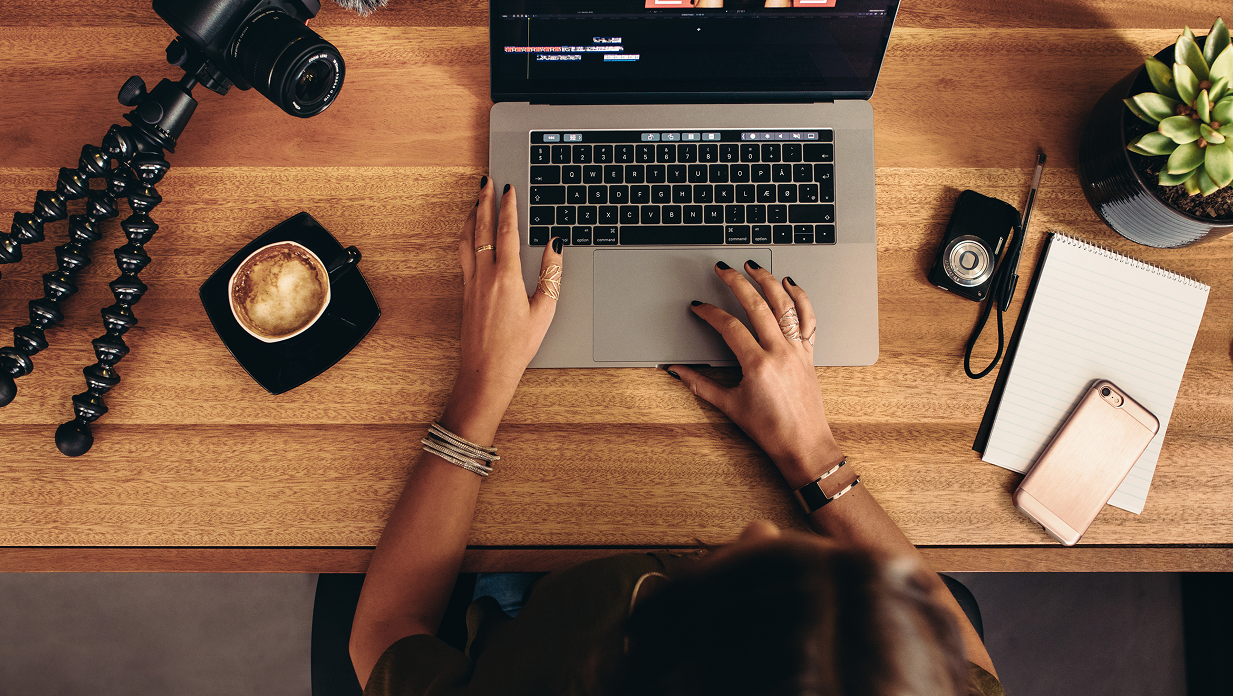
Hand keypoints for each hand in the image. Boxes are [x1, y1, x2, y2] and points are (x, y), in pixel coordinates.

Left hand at [441, 178, 562, 443]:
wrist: (486, 370)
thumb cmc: (517, 346)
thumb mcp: (545, 309)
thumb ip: (551, 273)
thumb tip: (555, 245)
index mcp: (507, 277)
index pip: (506, 232)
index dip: (507, 207)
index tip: (509, 189)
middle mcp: (485, 275)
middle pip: (481, 228)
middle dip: (484, 201)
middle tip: (486, 181)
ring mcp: (471, 282)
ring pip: (467, 239)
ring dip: (472, 215)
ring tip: (476, 200)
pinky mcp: (465, 291)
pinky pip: (463, 253)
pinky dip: (466, 235)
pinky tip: (469, 234)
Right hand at [669, 262, 842, 487]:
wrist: (804, 444)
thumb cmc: (770, 430)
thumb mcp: (729, 406)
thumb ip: (700, 385)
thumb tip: (677, 371)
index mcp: (758, 365)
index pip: (730, 327)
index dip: (710, 313)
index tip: (698, 306)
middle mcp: (780, 352)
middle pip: (758, 306)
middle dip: (737, 283)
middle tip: (723, 269)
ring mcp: (797, 350)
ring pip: (785, 305)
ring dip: (769, 282)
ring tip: (754, 267)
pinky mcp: (809, 353)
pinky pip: (808, 319)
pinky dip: (800, 298)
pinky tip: (790, 284)